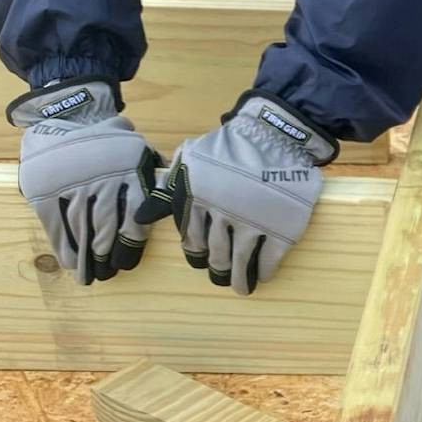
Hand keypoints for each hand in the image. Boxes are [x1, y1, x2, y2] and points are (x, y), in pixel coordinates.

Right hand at [8, 79, 162, 285]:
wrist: (67, 114)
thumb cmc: (109, 139)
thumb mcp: (138, 149)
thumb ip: (155, 173)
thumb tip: (175, 193)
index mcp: (132, 175)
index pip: (134, 221)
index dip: (129, 247)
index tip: (125, 263)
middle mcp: (105, 182)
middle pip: (107, 231)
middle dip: (106, 257)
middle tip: (107, 273)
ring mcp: (74, 186)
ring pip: (83, 231)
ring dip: (86, 257)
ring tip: (89, 274)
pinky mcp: (47, 189)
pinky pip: (57, 224)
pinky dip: (63, 246)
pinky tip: (69, 261)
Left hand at [144, 92, 337, 293]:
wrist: (275, 135)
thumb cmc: (228, 147)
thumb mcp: (189, 161)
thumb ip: (167, 190)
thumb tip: (141, 218)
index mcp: (196, 200)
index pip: (191, 238)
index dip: (196, 253)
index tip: (201, 261)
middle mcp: (221, 215)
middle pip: (216, 254)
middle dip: (217, 269)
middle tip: (220, 277)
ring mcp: (253, 223)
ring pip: (241, 261)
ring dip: (239, 277)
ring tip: (241, 287)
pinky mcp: (281, 229)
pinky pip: (269, 259)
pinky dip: (264, 270)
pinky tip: (263, 274)